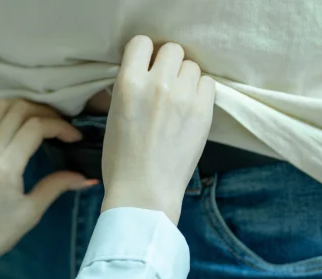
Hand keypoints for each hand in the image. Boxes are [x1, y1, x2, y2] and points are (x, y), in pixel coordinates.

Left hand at [0, 99, 95, 265]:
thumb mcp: (30, 213)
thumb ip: (56, 187)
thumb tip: (85, 178)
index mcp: (5, 165)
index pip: (35, 126)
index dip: (60, 126)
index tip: (75, 138)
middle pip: (18, 109)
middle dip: (46, 112)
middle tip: (61, 127)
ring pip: (0, 107)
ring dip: (24, 107)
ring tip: (41, 121)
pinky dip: (0, 113)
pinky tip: (13, 124)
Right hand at [100, 37, 215, 223]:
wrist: (143, 192)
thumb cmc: (121, 160)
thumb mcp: (113, 116)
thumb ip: (128, 88)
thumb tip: (141, 73)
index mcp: (128, 84)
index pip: (141, 43)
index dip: (144, 54)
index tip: (145, 67)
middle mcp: (157, 84)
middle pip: (172, 50)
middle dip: (167, 64)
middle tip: (164, 84)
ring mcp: (183, 97)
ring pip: (192, 66)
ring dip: (185, 78)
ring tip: (178, 99)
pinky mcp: (203, 112)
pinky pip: (208, 83)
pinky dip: (200, 91)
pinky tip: (191, 108)